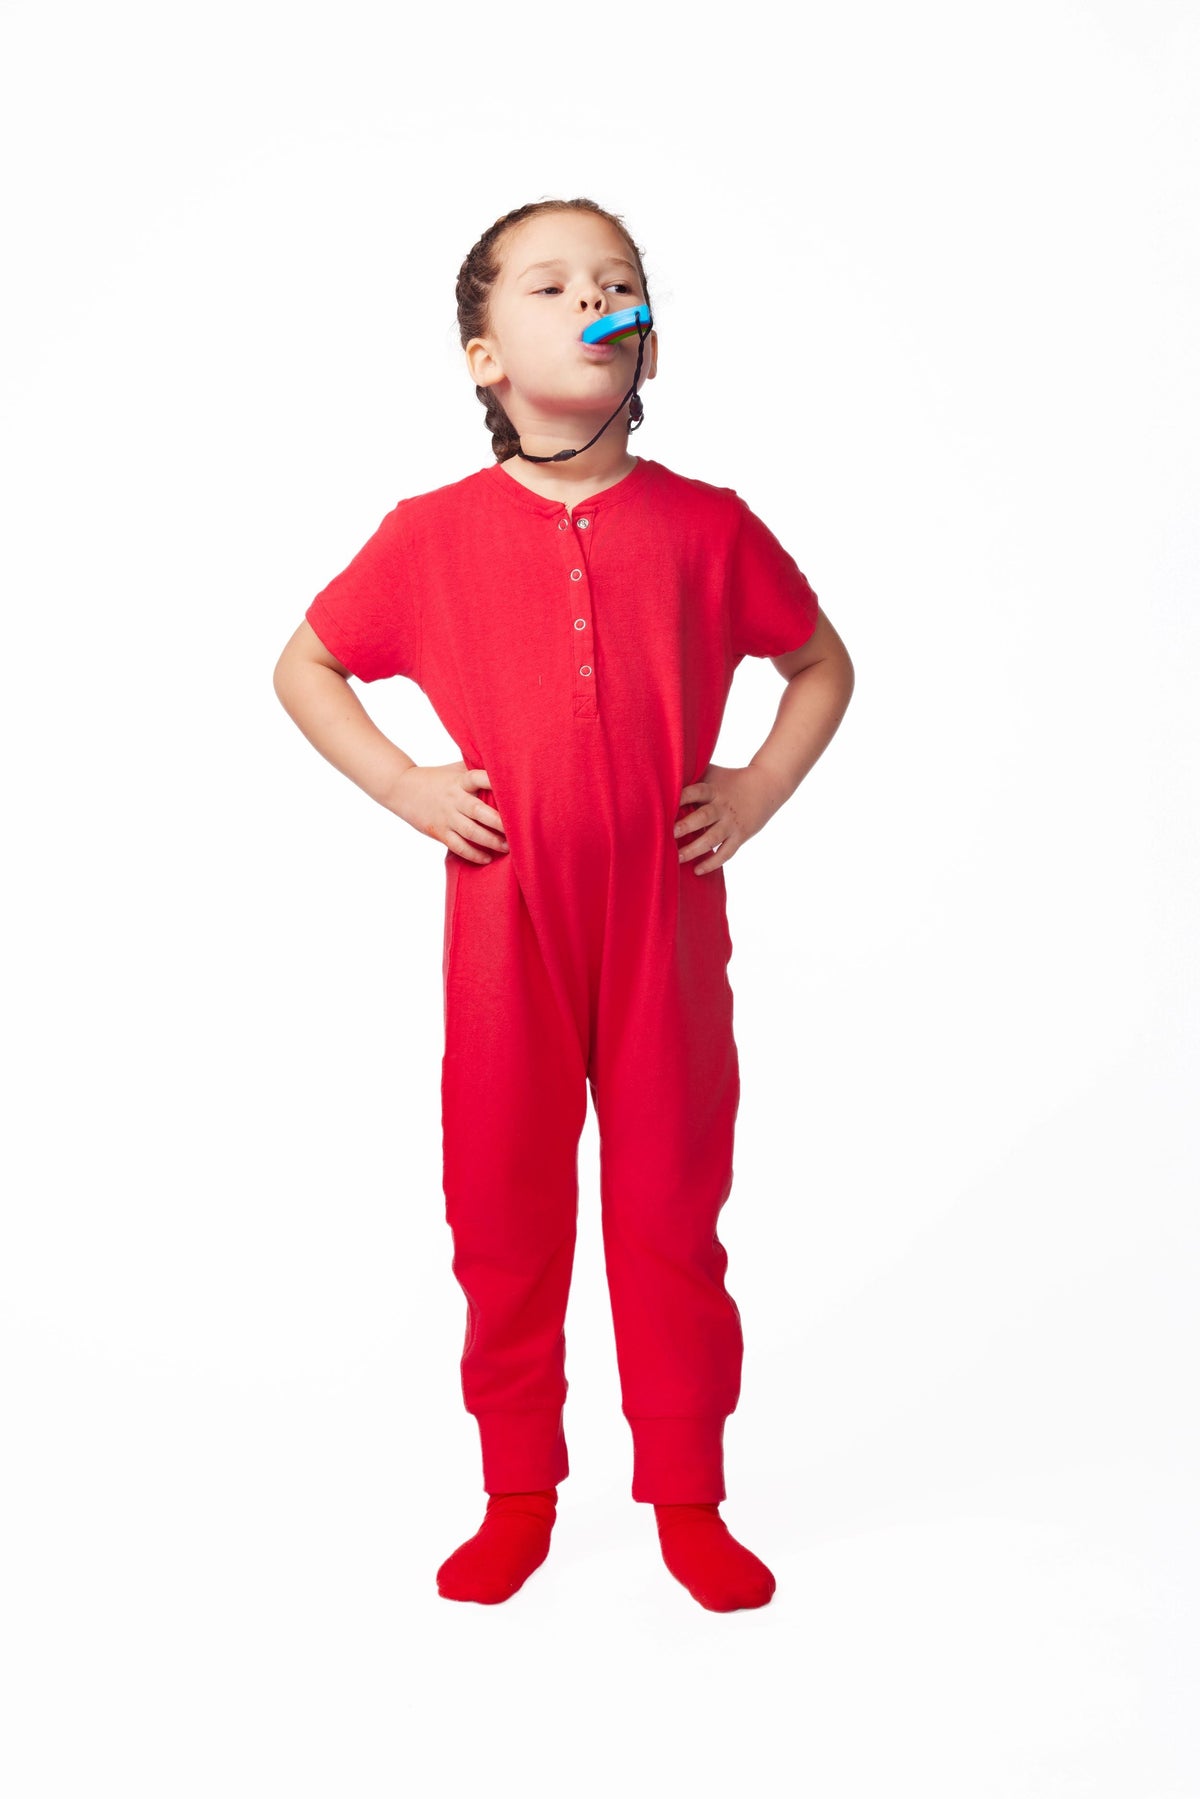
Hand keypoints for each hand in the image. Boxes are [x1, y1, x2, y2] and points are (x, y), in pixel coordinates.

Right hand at [386, 760, 509, 864]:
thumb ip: (476, 769)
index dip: (493, 782)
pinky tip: (487, 858)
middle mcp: (454, 798)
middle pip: (478, 811)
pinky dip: (473, 854)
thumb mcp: (455, 769)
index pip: (478, 778)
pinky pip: (458, 846)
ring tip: (507, 847)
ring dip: (490, 841)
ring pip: (471, 832)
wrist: (402, 788)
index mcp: (460, 780)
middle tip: (517, 830)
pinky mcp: (439, 831)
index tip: (512, 788)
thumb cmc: (437, 778)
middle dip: (499, 822)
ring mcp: (446, 816)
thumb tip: (507, 766)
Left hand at [673, 763, 784, 874]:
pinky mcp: (740, 836)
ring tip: (678, 857)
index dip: (683, 797)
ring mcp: (731, 823)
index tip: (666, 804)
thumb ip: (692, 774)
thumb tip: (662, 774)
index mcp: (713, 789)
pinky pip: (726, 853)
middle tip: (671, 833)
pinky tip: (697, 870)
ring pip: (713, 838)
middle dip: (688, 825)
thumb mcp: (713, 772)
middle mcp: (722, 806)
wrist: (766, 786)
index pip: (697, 791)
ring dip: (695, 849)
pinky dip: (712, 863)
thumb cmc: (730, 779)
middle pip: (704, 816)